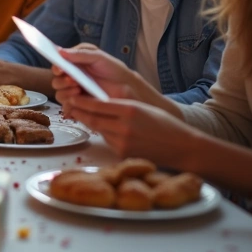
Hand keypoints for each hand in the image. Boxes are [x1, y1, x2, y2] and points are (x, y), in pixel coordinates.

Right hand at [50, 45, 147, 114]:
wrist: (128, 87)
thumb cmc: (113, 69)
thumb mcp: (98, 57)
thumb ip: (80, 54)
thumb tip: (60, 51)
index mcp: (73, 65)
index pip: (57, 66)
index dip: (56, 68)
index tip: (60, 69)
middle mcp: (71, 78)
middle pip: (56, 81)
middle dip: (62, 82)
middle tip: (73, 81)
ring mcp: (74, 92)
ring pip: (59, 94)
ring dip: (66, 92)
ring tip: (78, 90)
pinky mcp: (79, 105)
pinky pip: (67, 107)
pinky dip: (69, 104)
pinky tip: (79, 100)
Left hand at [62, 96, 199, 168]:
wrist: (182, 148)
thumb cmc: (165, 124)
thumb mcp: (142, 108)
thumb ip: (120, 106)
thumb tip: (97, 102)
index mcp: (130, 110)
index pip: (96, 104)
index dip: (81, 101)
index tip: (72, 97)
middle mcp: (124, 126)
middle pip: (92, 119)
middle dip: (78, 112)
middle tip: (69, 106)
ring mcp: (123, 142)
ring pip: (98, 130)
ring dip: (90, 123)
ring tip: (82, 114)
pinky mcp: (123, 154)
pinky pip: (107, 141)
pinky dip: (103, 134)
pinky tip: (104, 129)